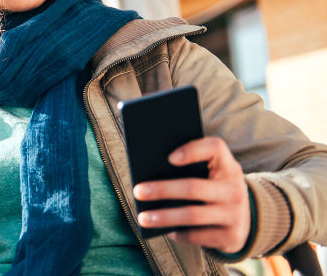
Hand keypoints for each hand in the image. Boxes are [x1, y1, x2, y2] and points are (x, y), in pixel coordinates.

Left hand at [132, 137, 249, 253]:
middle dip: (162, 189)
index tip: (168, 158)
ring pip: (192, 215)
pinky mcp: (231, 236)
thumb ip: (190, 167)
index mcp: (228, 166)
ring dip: (164, 217)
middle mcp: (235, 189)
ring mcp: (235, 214)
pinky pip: (198, 236)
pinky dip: (178, 233)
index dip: (192, 151)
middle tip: (138, 191)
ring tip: (143, 218)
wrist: (247, 220)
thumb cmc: (215, 188)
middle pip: (193, 187)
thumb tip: (150, 174)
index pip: (215, 148)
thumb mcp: (211, 174)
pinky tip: (164, 231)